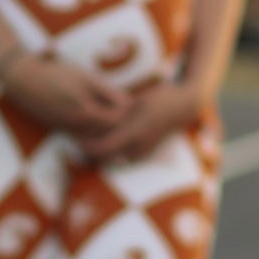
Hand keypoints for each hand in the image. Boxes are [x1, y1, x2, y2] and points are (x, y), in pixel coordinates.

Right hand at [0, 51, 130, 137]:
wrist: (24, 80)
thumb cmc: (57, 74)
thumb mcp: (86, 78)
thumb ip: (108, 92)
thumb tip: (129, 104)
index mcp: (87, 111)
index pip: (117, 120)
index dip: (125, 111)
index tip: (126, 100)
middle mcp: (78, 125)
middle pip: (108, 132)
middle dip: (117, 122)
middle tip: (120, 108)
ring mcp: (68, 129)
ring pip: (95, 137)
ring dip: (104, 128)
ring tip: (108, 112)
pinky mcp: (59, 130)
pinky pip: (81, 136)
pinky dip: (90, 131)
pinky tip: (91, 117)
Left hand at [76, 79, 203, 163]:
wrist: (185, 107)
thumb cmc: (160, 98)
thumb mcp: (137, 102)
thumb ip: (117, 113)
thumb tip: (94, 116)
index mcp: (135, 132)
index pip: (103, 148)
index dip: (86, 145)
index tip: (74, 136)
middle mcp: (138, 146)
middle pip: (105, 159)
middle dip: (89, 152)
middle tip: (76, 140)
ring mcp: (143, 152)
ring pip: (113, 160)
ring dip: (100, 154)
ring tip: (88, 141)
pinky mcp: (145, 153)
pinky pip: (123, 158)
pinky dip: (111, 153)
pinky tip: (106, 141)